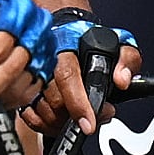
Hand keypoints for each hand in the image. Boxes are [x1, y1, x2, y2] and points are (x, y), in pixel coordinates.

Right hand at [23, 15, 140, 133]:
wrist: (65, 30)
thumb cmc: (90, 40)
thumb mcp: (118, 43)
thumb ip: (127, 59)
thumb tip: (122, 80)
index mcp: (66, 48)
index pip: (67, 77)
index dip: (78, 104)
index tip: (88, 124)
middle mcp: (44, 61)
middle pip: (54, 100)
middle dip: (74, 117)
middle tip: (92, 118)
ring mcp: (33, 76)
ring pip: (42, 111)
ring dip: (62, 122)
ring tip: (78, 117)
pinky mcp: (26, 89)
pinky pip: (28, 115)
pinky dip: (43, 124)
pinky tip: (58, 119)